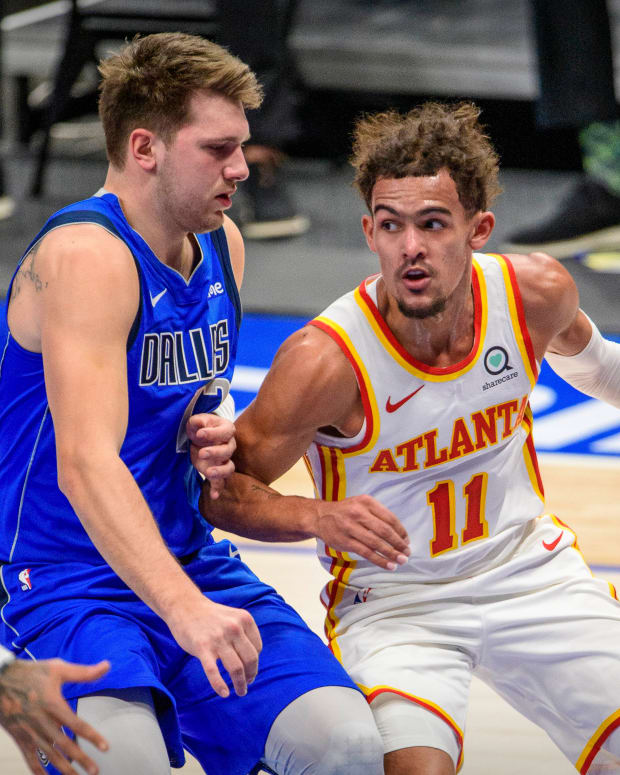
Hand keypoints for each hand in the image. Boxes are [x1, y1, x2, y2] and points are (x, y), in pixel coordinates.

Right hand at [0, 658, 109, 774]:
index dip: (92, 736)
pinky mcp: (20, 737)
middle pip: (64, 744)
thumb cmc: (32, 673)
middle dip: (80, 759)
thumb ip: (83, 672)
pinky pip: (29, 758)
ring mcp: (30, 732)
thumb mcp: (58, 668)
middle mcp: (42, 722)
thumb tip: (107, 666)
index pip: (77, 724)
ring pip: (49, 754)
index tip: (105, 747)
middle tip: (95, 770)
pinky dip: (38, 770)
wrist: (2, 681)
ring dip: (64, 768)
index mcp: (53, 705)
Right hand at [167, 597, 261, 698]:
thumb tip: (251, 662)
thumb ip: (243, 634)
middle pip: (250, 659)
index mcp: (244, 619)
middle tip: (247, 684)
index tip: (250, 671)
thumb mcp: (233, 617)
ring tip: (240, 691)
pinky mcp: (202, 647)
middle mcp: (234, 628)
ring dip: (240, 684)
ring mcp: (218, 638)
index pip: (257, 648)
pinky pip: (213, 671)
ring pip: (235, 668)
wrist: (185, 606)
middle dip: (251, 675)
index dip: (255, 663)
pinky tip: (224, 693)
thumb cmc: (210, 616)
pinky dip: (219, 685)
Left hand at [187, 413, 235, 499]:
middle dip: (215, 453)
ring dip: (220, 472)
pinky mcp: (216, 471)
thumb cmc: (200, 427)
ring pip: (229, 468)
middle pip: (228, 451)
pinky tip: (213, 496)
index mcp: (227, 430)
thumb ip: (198, 421)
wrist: (200, 436)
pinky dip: (218, 489)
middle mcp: (229, 446)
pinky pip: (221, 482)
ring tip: (208, 473)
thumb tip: (200, 426)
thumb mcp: (197, 421)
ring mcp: (224, 460)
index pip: (226, 432)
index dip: (213, 433)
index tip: (200, 434)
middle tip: (202, 453)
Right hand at [315, 495, 409, 569]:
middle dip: (399, 544)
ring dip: (391, 554)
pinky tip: (388, 565)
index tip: (407, 541)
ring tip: (401, 561)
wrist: (320, 516)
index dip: (401, 531)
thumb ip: (377, 515)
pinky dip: (379, 560)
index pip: (390, 518)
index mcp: (367, 502)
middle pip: (384, 531)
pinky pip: (366, 552)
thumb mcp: (361, 504)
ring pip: (376, 543)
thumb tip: (399, 534)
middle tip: (407, 553)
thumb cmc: (346, 511)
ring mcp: (351, 527)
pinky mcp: (345, 541)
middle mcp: (359, 513)